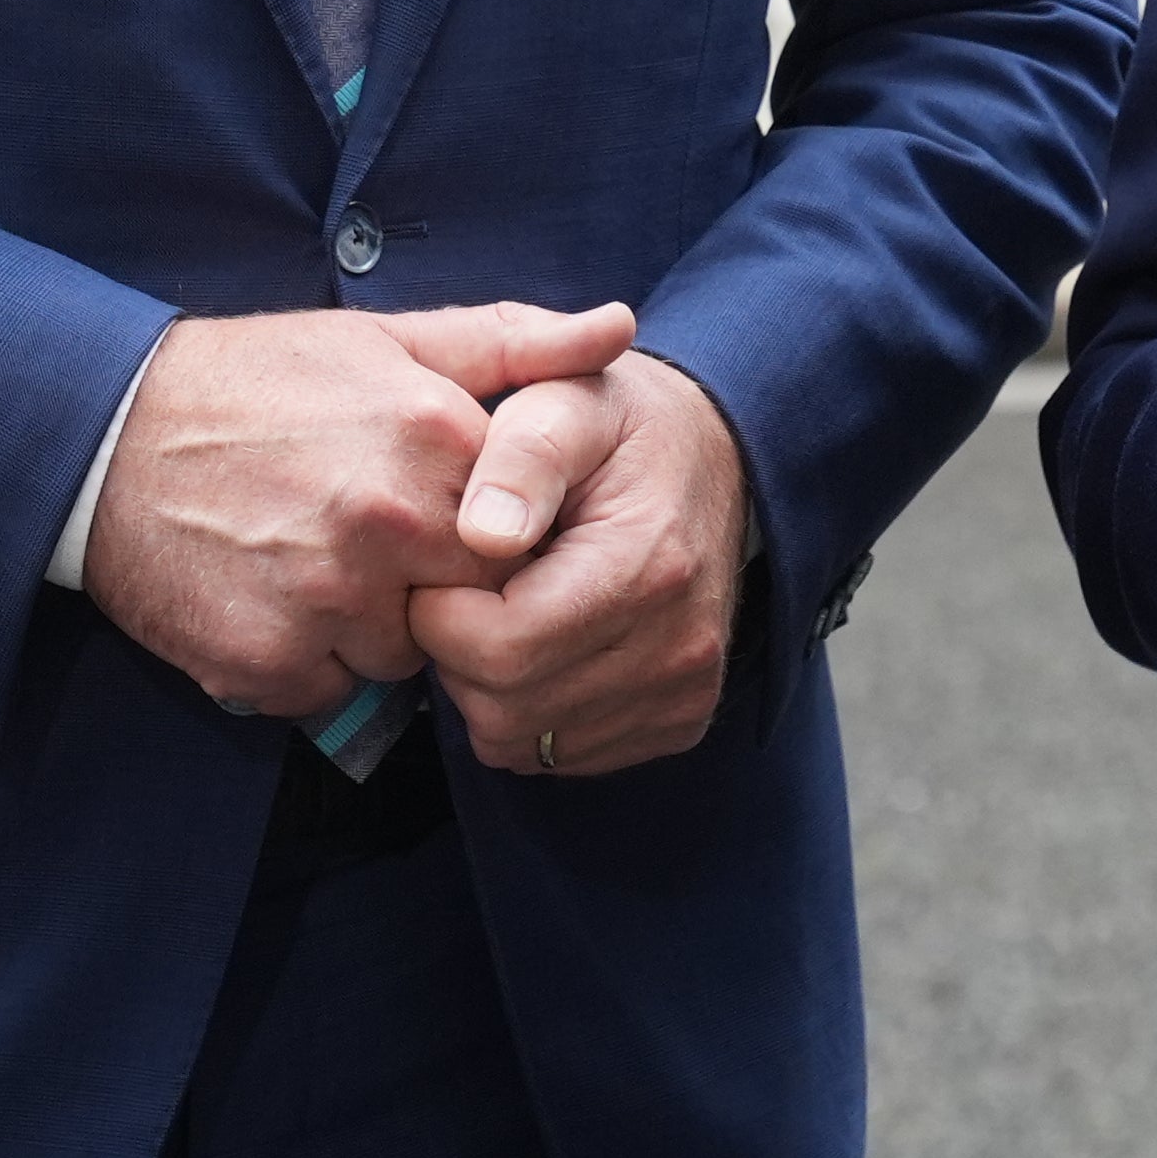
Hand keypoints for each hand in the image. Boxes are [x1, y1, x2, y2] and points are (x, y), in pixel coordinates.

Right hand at [85, 299, 633, 720]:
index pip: (527, 526)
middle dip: (439, 581)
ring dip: (375, 626)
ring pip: (405, 655)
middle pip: (476, 600)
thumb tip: (620, 328)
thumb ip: (513, 343)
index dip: (492, 527)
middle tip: (373, 533)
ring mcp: (327, 602)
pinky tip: (271, 596)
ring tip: (313, 556)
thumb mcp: (388, 338)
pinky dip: (310, 659)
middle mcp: (388, 525)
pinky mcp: (268, 665)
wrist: (106, 437)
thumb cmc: (258, 382)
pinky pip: (331, 691)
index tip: (452, 507)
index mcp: (433, 439)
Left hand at [408, 347, 752, 778]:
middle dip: (457, 653)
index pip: (498, 648)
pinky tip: (545, 642)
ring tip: (508, 608)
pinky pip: (556, 754)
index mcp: (648, 567)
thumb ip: (521, 455)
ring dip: (487, 687)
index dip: (441, 611)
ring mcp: (684, 694)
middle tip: (472, 587)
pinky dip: (527, 710)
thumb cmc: (622, 429)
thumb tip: (483, 533)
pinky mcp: (681, 723)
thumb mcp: (568, 403)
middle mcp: (679, 648)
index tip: (449, 560)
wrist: (715, 459)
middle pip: (502, 708)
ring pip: (519, 742)